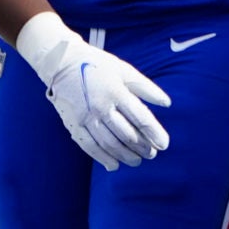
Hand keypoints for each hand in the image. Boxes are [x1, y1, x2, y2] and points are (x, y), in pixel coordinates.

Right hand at [14, 13, 172, 170]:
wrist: (61, 63)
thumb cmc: (98, 65)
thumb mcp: (125, 70)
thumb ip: (146, 88)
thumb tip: (167, 103)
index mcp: (117, 92)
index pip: (141, 118)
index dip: (155, 134)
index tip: (164, 144)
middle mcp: (101, 107)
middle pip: (127, 135)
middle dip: (142, 148)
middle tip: (151, 154)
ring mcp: (86, 117)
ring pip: (110, 144)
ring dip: (126, 155)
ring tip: (137, 161)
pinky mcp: (73, 124)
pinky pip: (89, 146)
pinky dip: (102, 158)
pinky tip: (114, 165)